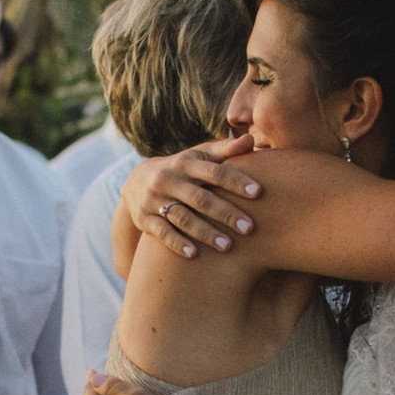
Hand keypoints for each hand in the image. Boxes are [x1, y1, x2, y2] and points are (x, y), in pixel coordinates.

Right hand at [120, 135, 259, 257]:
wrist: (136, 183)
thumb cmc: (181, 169)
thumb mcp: (198, 157)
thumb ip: (225, 151)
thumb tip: (251, 140)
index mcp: (185, 163)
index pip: (214, 172)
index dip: (236, 181)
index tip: (258, 192)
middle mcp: (168, 180)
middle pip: (200, 198)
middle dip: (226, 213)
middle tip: (249, 228)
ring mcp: (154, 200)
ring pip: (182, 218)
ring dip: (205, 232)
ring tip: (227, 246)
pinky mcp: (144, 219)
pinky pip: (162, 233)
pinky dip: (177, 243)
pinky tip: (194, 254)